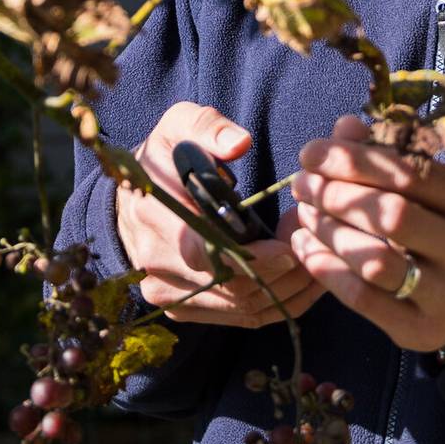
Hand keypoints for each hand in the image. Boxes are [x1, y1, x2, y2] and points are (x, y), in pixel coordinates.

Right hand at [113, 102, 321, 329]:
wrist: (129, 202)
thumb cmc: (163, 159)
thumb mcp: (178, 126)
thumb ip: (209, 128)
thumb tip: (239, 143)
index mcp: (154, 218)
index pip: (202, 252)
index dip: (250, 257)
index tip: (288, 246)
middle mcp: (156, 266)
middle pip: (230, 287)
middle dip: (282, 269)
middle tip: (314, 241)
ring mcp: (169, 294)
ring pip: (242, 307)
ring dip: (287, 287)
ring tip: (315, 255)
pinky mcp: (184, 311)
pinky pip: (241, 317)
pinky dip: (278, 302)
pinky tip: (303, 278)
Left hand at [291, 113, 444, 351]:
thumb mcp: (434, 188)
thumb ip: (390, 154)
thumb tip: (344, 127)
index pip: (411, 172)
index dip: (354, 159)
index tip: (311, 153)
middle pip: (392, 215)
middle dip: (335, 194)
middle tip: (302, 184)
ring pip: (375, 261)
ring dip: (328, 231)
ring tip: (304, 212)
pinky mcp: (421, 330)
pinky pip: (363, 298)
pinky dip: (326, 269)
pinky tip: (305, 247)